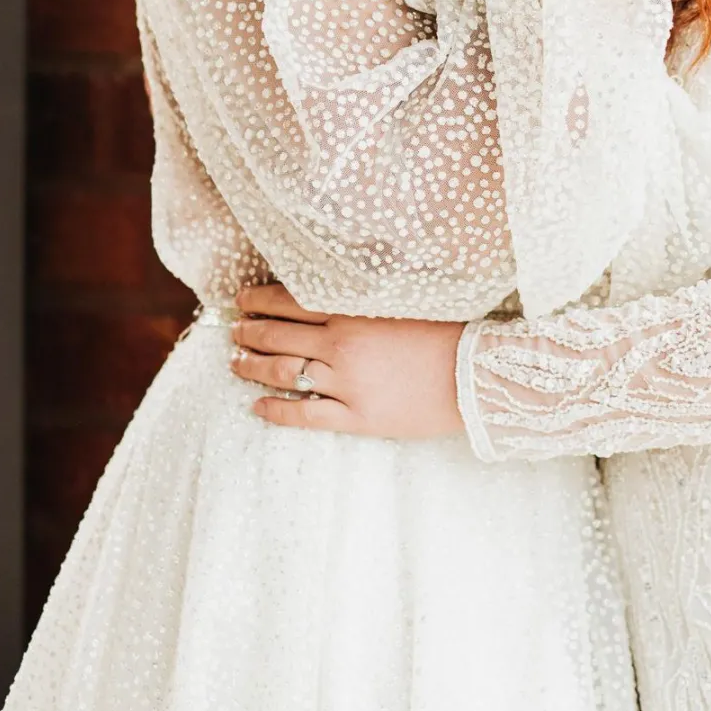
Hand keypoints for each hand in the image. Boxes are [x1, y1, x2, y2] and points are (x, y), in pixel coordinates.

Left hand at [230, 282, 464, 438]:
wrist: (475, 375)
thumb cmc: (447, 333)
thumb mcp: (401, 303)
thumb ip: (362, 300)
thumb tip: (330, 293)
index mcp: (352, 312)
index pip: (290, 301)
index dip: (259, 300)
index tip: (242, 300)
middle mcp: (340, 345)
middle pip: (279, 336)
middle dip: (249, 332)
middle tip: (235, 330)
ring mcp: (345, 383)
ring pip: (283, 373)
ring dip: (252, 366)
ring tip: (236, 362)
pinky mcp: (356, 417)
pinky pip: (303, 414)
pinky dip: (275, 410)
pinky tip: (258, 407)